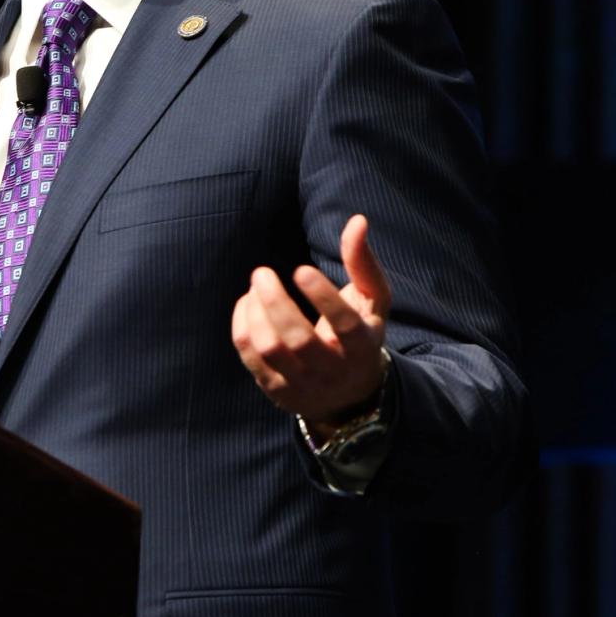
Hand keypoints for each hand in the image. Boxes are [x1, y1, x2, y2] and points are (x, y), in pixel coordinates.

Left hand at [231, 214, 392, 424]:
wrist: (350, 396)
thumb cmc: (360, 335)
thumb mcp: (373, 302)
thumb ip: (363, 263)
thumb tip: (357, 220)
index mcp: (362, 347)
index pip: (344, 326)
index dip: (323, 298)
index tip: (301, 270)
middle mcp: (333, 371)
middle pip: (299, 340)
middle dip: (276, 302)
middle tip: (262, 272)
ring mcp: (302, 385)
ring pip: (270, 349)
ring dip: (256, 312)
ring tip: (256, 286)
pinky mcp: (276, 390)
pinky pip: (250, 357)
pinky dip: (242, 325)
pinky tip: (247, 303)